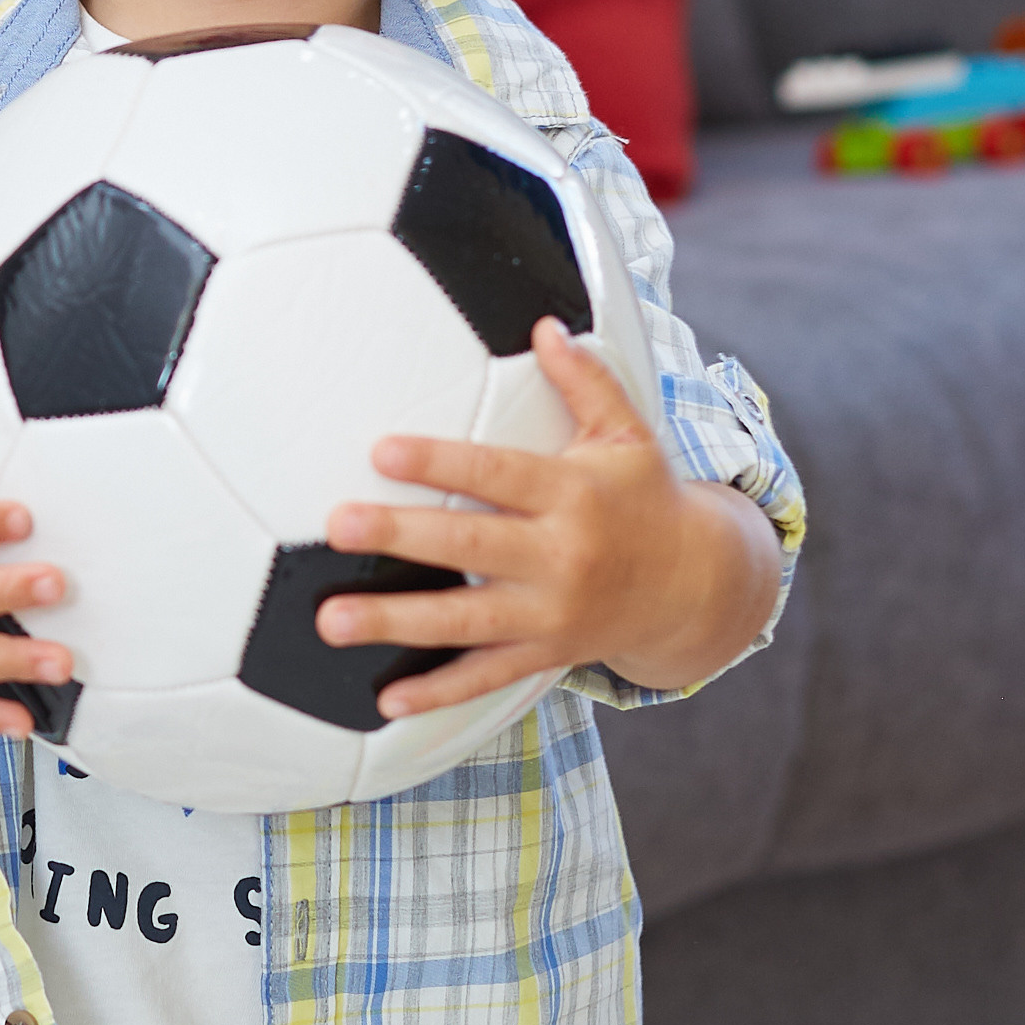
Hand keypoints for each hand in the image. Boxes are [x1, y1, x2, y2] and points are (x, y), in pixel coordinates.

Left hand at [317, 316, 781, 716]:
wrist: (694, 585)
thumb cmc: (646, 496)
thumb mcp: (627, 432)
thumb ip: (586, 380)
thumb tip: (547, 325)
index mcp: (574, 494)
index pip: (497, 474)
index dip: (440, 462)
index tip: (382, 451)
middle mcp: (561, 557)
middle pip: (469, 546)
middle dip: (400, 537)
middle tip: (338, 526)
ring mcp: (550, 614)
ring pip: (463, 622)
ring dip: (394, 623)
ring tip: (331, 620)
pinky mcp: (543, 653)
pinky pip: (485, 677)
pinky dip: (437, 693)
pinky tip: (386, 699)